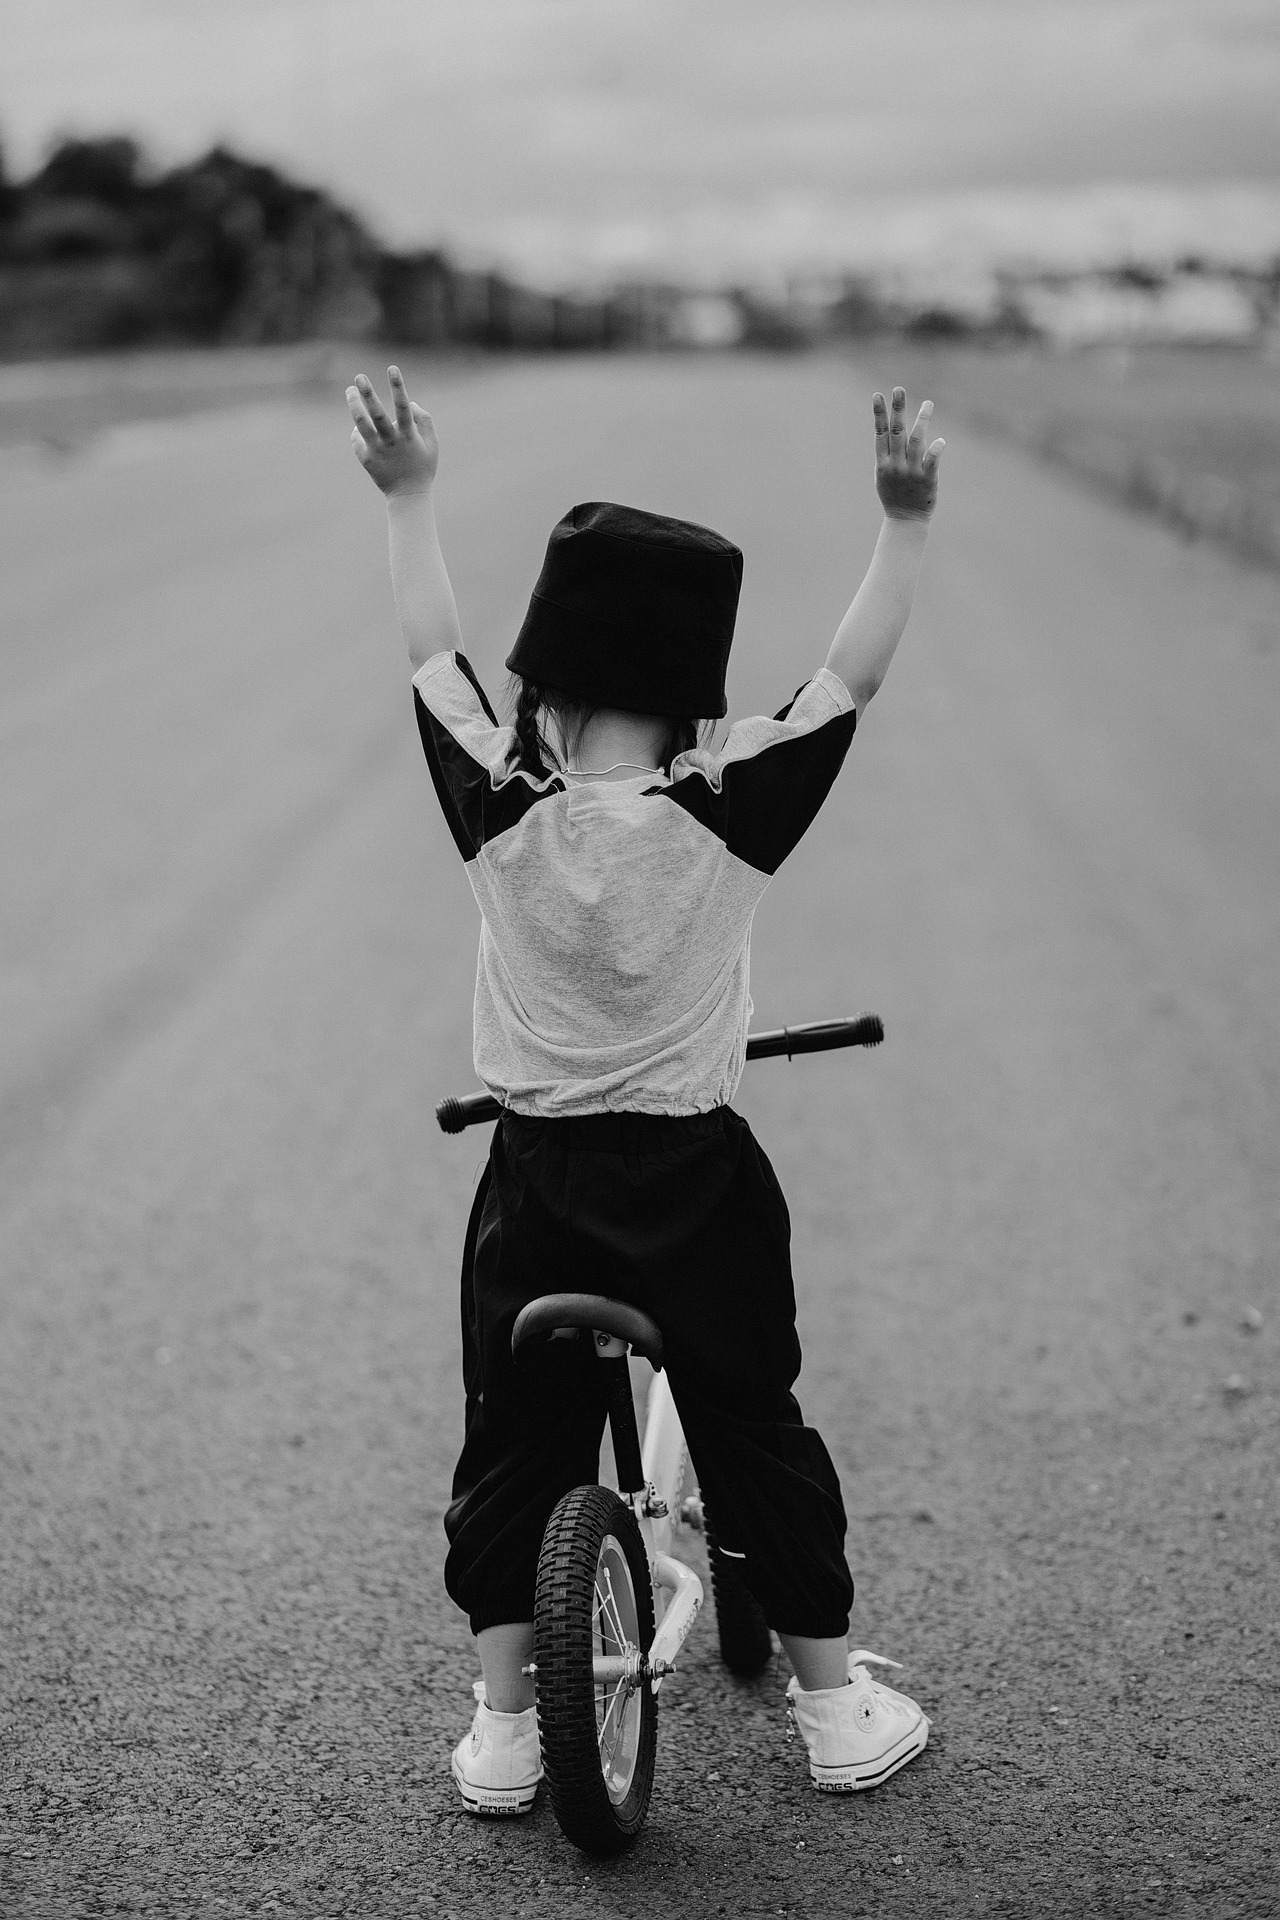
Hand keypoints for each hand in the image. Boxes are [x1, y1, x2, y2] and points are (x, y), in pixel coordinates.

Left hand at [346, 367, 438, 496]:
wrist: (407, 496)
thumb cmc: (423, 467)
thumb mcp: (432, 444)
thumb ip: (425, 421)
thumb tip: (411, 402)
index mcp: (409, 435)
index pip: (403, 406)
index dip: (398, 386)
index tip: (392, 368)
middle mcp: (391, 441)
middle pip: (376, 413)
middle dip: (368, 393)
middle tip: (360, 376)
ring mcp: (377, 450)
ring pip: (361, 424)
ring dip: (353, 405)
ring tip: (349, 390)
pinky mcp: (366, 458)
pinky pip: (357, 438)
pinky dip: (358, 431)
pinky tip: (361, 427)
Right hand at [873, 387, 943, 521]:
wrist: (906, 520)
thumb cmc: (895, 494)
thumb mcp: (884, 475)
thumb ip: (888, 453)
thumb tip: (890, 429)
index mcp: (883, 463)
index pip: (879, 433)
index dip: (878, 414)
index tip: (878, 394)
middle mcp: (895, 465)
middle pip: (896, 432)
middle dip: (897, 410)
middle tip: (899, 389)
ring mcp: (911, 472)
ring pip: (917, 441)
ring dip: (922, 420)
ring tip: (928, 403)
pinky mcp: (927, 479)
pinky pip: (932, 460)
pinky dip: (936, 449)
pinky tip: (940, 440)